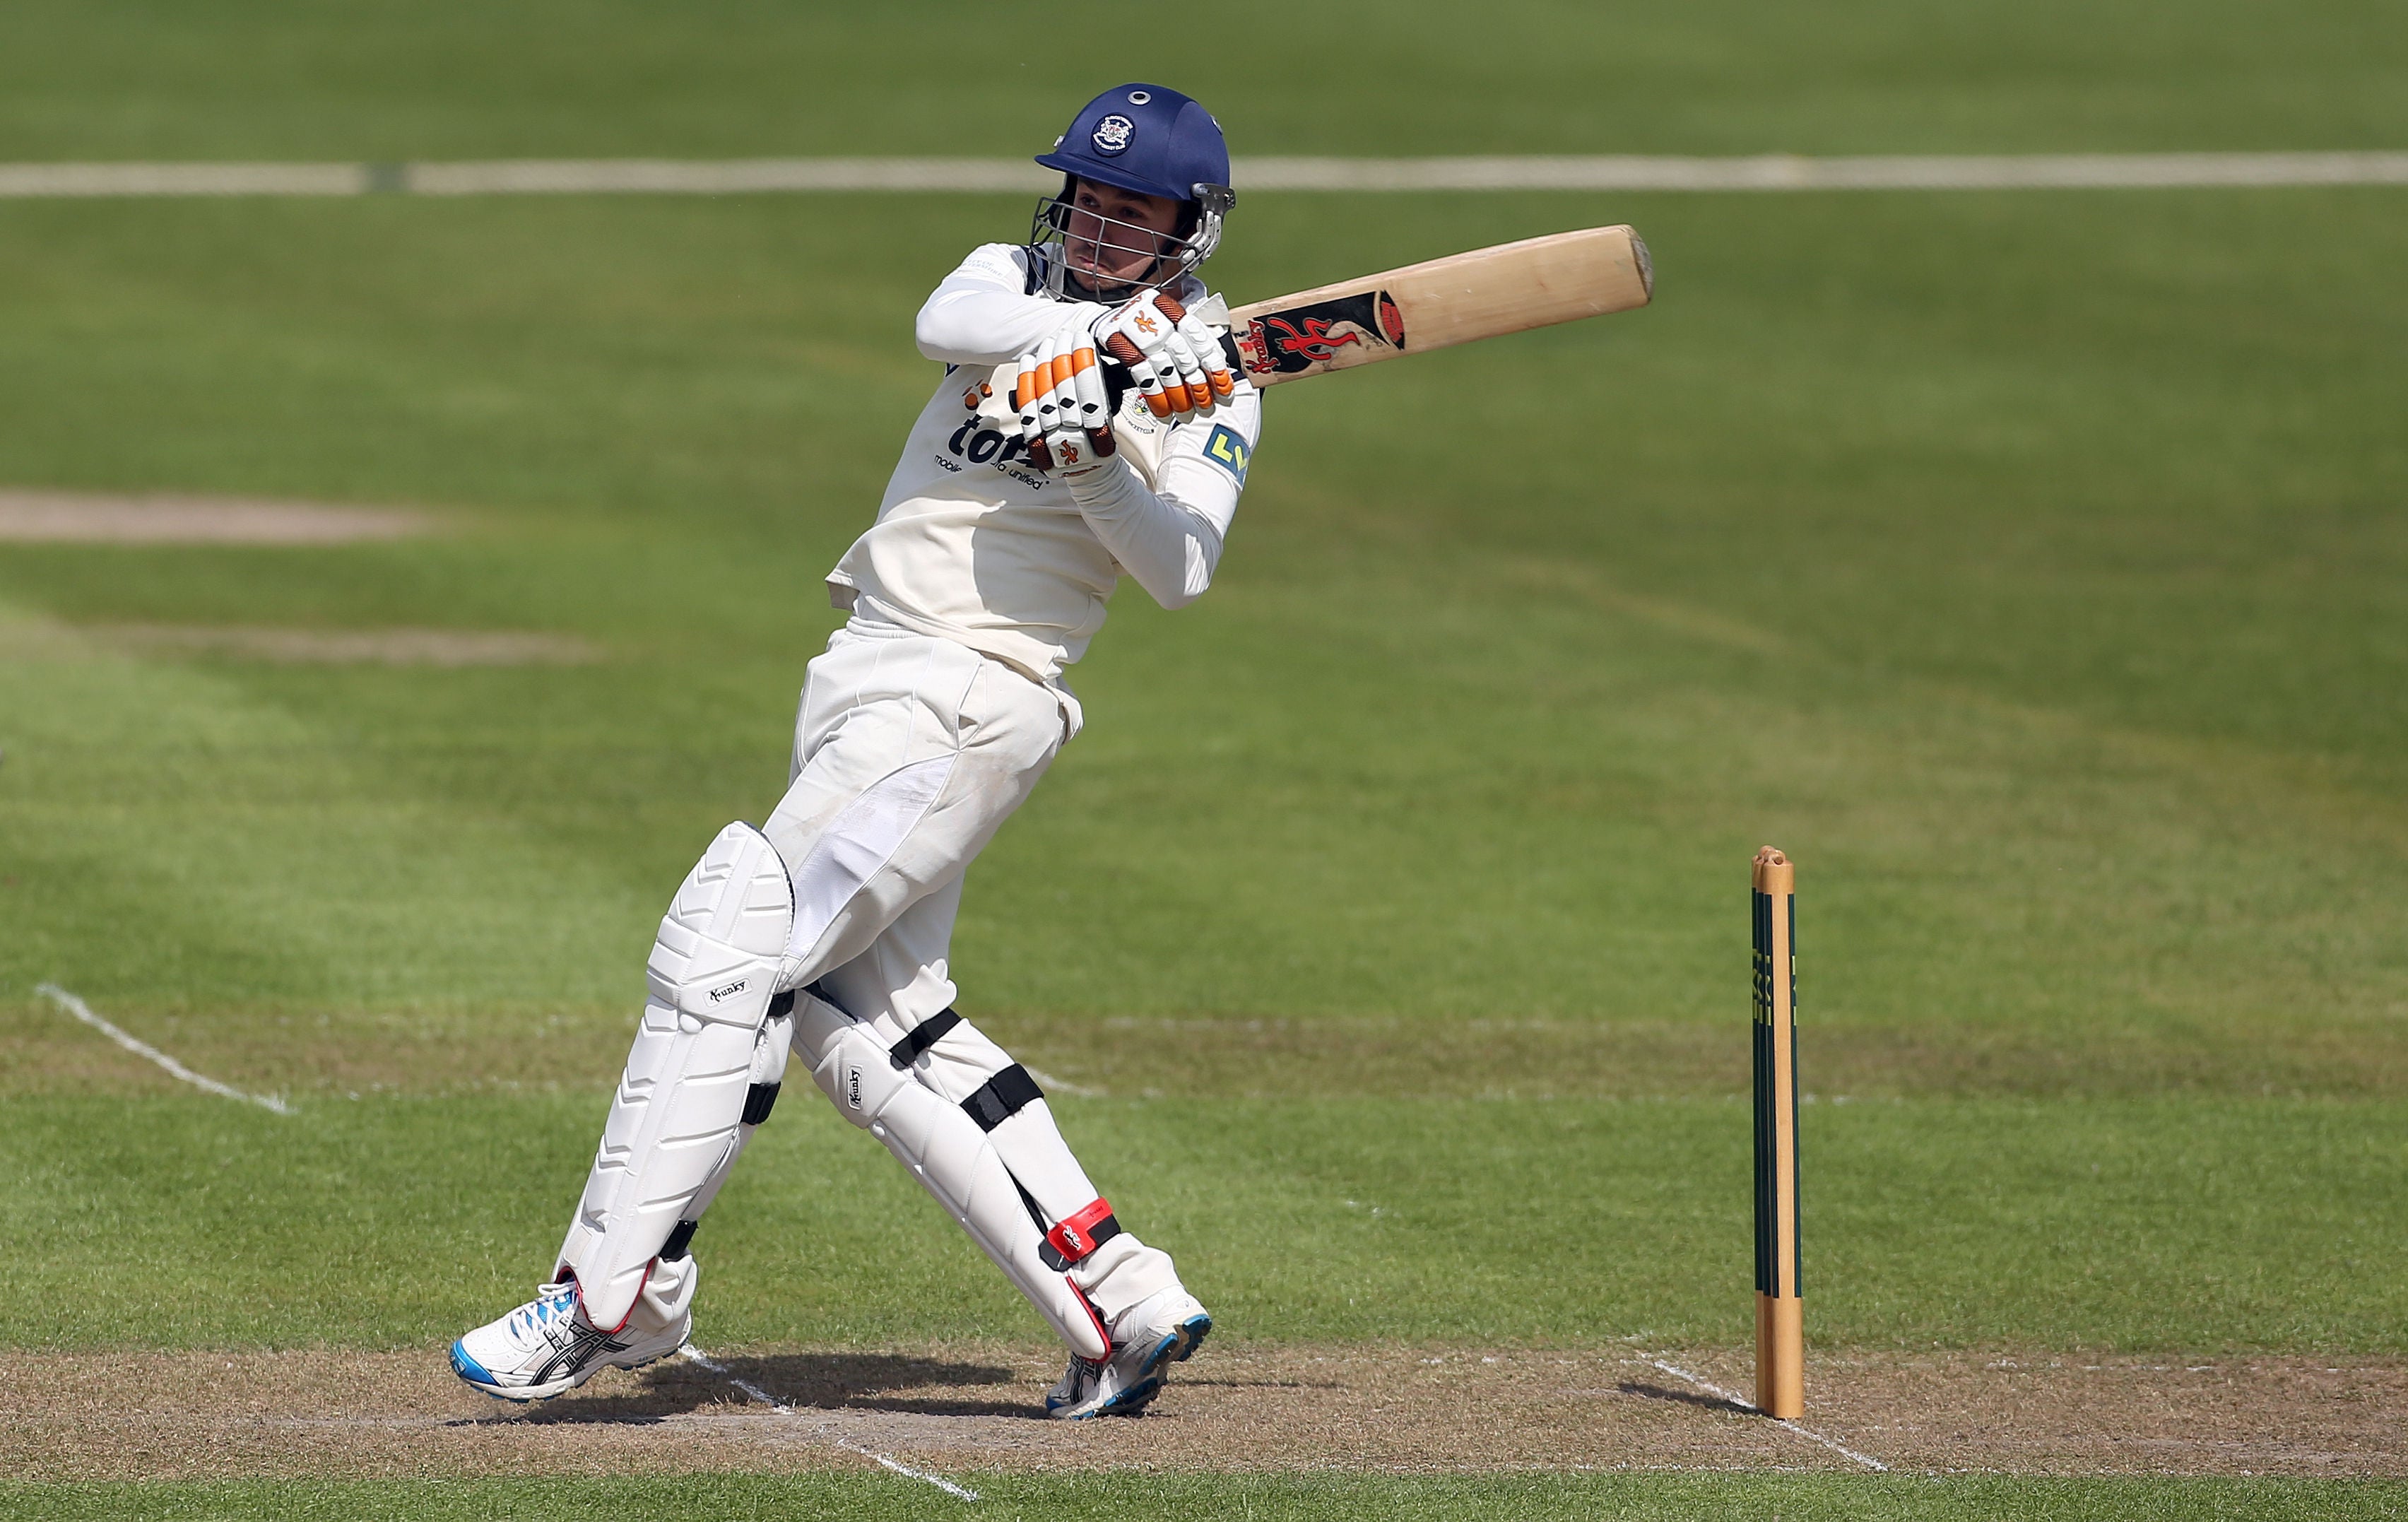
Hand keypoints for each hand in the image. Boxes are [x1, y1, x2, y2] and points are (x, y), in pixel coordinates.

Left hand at [1013, 317, 1115, 475]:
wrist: (1089, 471)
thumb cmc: (1101, 438)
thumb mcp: (1111, 416)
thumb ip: (1100, 391)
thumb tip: (1087, 353)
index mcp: (1102, 435)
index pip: (1090, 392)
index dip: (1084, 362)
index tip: (1082, 339)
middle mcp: (1078, 442)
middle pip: (1065, 393)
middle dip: (1063, 358)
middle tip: (1064, 336)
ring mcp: (1055, 444)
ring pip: (1046, 399)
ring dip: (1045, 366)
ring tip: (1048, 344)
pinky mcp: (1037, 444)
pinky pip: (1028, 411)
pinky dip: (1026, 383)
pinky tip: (1028, 362)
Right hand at [1096, 291, 1234, 420]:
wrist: (1100, 325)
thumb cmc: (1140, 333)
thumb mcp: (1167, 331)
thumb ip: (1190, 345)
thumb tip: (1220, 369)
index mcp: (1168, 308)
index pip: (1198, 337)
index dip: (1213, 365)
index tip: (1223, 388)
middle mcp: (1151, 313)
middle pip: (1182, 352)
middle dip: (1196, 383)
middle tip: (1206, 406)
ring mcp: (1131, 326)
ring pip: (1163, 365)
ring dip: (1177, 394)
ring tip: (1186, 413)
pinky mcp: (1114, 340)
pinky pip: (1140, 373)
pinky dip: (1155, 395)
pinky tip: (1164, 411)